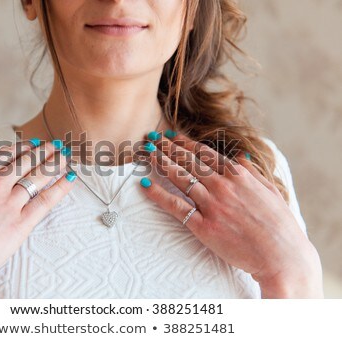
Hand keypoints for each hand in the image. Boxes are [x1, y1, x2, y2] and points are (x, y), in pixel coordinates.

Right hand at [0, 139, 75, 297]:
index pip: (5, 154)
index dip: (23, 147)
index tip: (33, 144)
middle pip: (26, 161)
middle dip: (43, 151)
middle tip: (55, 146)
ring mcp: (9, 203)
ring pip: (38, 176)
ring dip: (54, 163)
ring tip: (64, 156)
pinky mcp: (21, 223)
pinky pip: (46, 200)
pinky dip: (60, 188)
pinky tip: (69, 178)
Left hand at [140, 132, 322, 297]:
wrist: (282, 256)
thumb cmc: (280, 224)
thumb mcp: (271, 190)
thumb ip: (252, 172)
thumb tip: (240, 156)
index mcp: (238, 175)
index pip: (205, 153)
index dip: (185, 143)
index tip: (172, 136)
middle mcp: (222, 186)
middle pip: (188, 162)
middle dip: (168, 148)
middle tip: (152, 140)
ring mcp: (212, 205)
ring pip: (180, 179)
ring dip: (161, 164)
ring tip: (147, 154)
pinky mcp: (204, 226)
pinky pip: (176, 206)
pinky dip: (158, 195)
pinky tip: (145, 186)